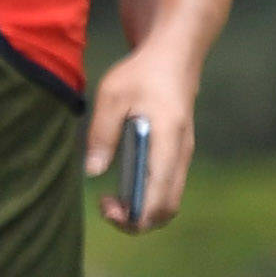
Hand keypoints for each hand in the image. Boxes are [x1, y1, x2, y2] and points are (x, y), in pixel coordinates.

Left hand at [84, 59, 198, 232]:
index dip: (134, 216)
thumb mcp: (111, 95)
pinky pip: (166, 188)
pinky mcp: (177, 154)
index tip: (106, 205)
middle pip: (167, 209)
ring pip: (169, 201)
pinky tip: (123, 186)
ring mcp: (182, 155)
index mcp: (168, 141)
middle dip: (137, 220)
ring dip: (142, 210)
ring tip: (111, 199)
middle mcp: (181, 154)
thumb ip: (102, 134)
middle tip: (106, 206)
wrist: (174, 56)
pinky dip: (147, 197)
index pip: (159, 198)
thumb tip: (93, 171)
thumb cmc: (141, 73)